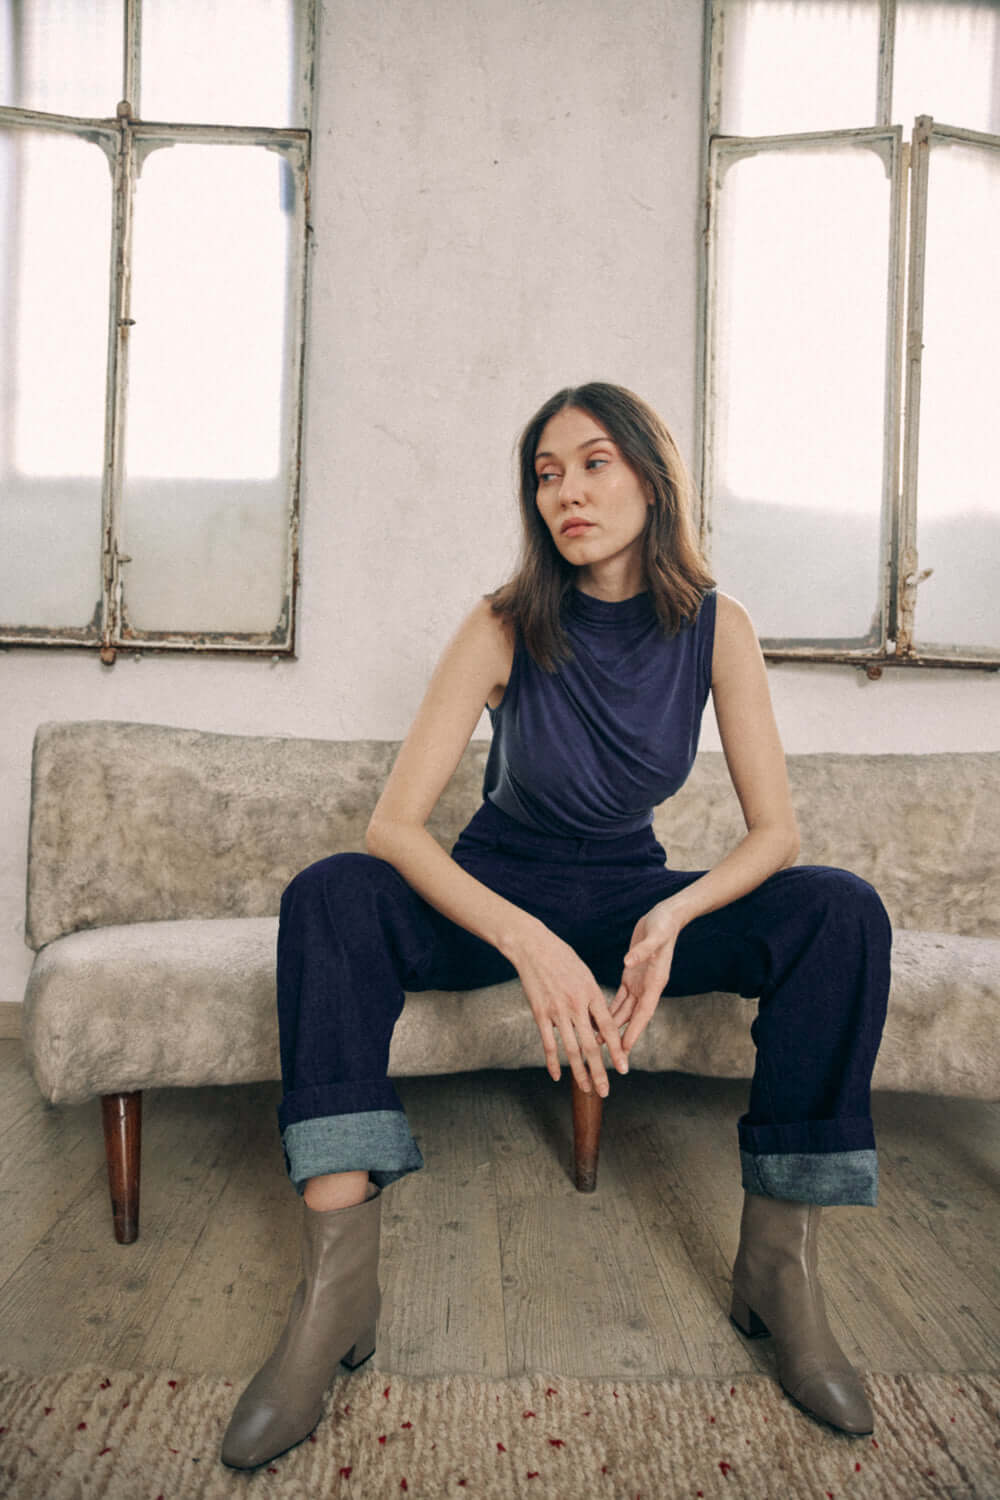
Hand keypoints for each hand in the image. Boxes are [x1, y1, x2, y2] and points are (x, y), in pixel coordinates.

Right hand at [513, 923, 629, 1095]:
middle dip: (599, 1072)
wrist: (533, 947)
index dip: (616, 1051)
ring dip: (579, 1073)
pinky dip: (553, 1061)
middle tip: (605, 1092)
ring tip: (586, 1089)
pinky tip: (557, 1076)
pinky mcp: (540, 1013)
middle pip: (590, 1046)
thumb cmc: (562, 959)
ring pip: (571, 1049)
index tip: (623, 1069)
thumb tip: (600, 1029)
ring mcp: (557, 1011)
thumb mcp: (585, 976)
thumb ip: (593, 1002)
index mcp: (591, 994)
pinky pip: (548, 1043)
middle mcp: (576, 1005)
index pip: (608, 1029)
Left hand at [610, 902, 683, 1054]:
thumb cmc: (663, 925)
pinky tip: (597, 1018)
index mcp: (655, 982)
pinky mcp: (630, 974)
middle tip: (605, 1054)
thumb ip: (643, 951)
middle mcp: (647, 987)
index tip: (623, 1049)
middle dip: (619, 1035)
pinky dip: (608, 1008)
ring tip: (596, 1040)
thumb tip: (628, 962)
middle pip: (631, 1018)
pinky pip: (618, 997)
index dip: (633, 1031)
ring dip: (610, 1025)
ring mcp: (639, 982)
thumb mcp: (655, 937)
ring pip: (623, 1010)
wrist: (665, 916)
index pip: (643, 1013)